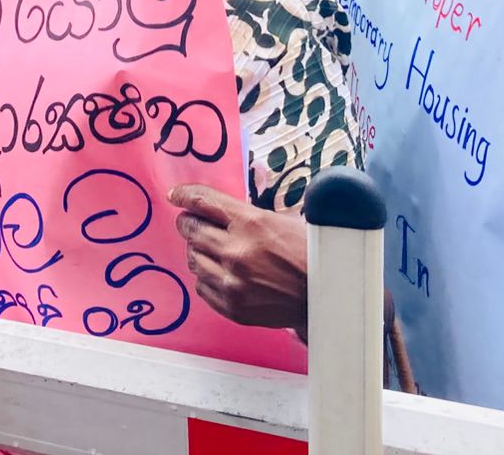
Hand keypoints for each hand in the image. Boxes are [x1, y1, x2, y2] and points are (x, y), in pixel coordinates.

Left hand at [169, 184, 307, 337]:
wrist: (327, 296)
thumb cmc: (309, 254)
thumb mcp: (280, 220)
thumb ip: (245, 215)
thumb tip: (215, 208)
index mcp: (251, 223)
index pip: (203, 202)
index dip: (184, 196)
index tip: (175, 195)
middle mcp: (236, 252)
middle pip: (191, 230)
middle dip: (188, 223)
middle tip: (190, 222)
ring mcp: (232, 282)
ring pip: (193, 259)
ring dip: (197, 250)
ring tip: (208, 248)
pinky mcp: (233, 307)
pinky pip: (201, 287)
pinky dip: (205, 277)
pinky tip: (218, 272)